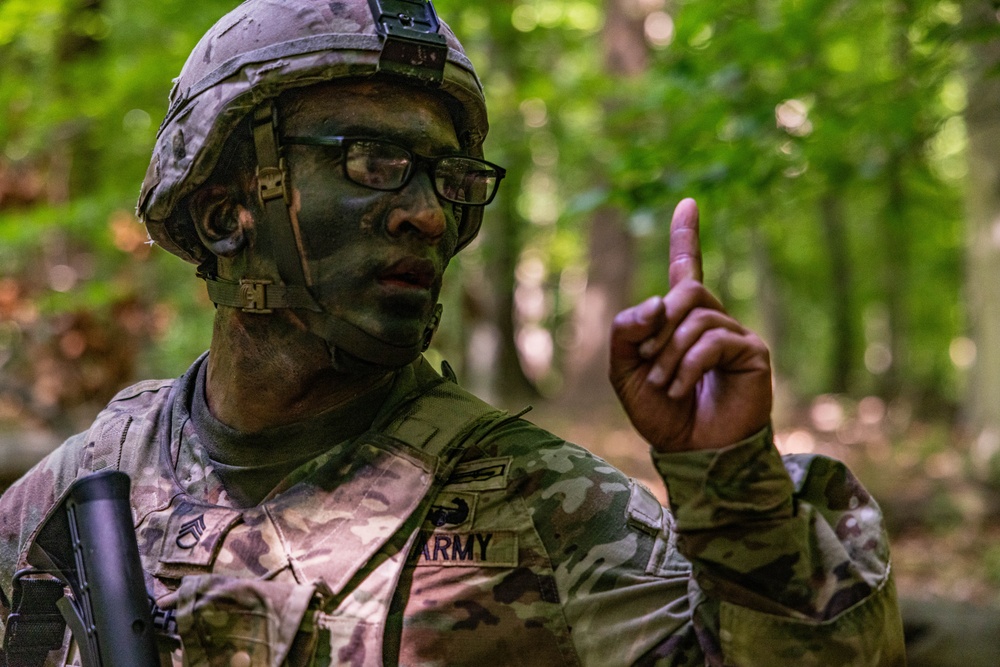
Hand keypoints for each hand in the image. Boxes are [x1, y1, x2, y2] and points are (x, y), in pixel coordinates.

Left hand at [609, 198, 771, 452]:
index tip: (687, 202)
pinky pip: (715, 340)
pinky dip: (689, 365)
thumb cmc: (659, 412)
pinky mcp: (752, 353)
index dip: (686, 235)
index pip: (687, 267)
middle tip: (649, 362)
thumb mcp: (624, 369)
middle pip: (687, 290)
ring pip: (697, 317)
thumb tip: (656, 302)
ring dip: (670, 353)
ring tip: (665, 385)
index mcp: (680, 319)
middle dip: (659, 326)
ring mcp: (735, 334)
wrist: (690, 452)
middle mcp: (712, 319)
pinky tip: (681, 388)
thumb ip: (626, 330)